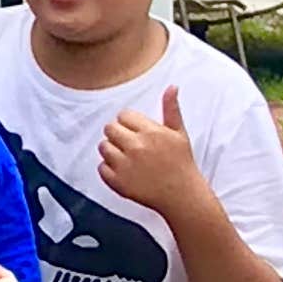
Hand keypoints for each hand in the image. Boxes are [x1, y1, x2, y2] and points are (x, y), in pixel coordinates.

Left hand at [100, 85, 207, 216]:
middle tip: (129, 144)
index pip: (123, 116)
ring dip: (111, 150)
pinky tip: (124, 171)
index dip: (128, 123)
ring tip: (126, 157)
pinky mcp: (118, 182)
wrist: (182, 195)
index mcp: (150, 132)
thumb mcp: (179, 133)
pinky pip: (101, 168)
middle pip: (109, 129)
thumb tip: (172, 86)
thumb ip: (171, 109)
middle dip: (117, 134)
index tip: (135, 131)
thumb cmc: (181, 162)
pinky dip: (108, 169)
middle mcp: (136, 146)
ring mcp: (125, 165)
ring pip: (103, 147)